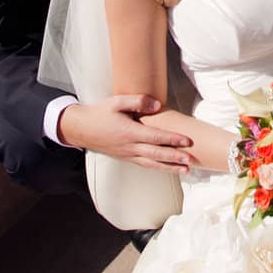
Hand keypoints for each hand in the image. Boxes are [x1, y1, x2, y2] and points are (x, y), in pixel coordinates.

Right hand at [57, 94, 192, 173]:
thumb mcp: (116, 102)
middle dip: (175, 158)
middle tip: (191, 161)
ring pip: (152, 163)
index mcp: (129, 132)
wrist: (81, 129)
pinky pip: (145, 164)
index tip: (187, 141)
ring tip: (186, 171)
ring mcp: (127, 154)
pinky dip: (158, 168)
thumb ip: (137, 101)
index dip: (172, 139)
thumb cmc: (100, 113)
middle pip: (156, 154)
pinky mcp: (126, 158)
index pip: (155, 137)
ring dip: (170, 167)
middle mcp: (130, 146)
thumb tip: (157, 105)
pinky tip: (169, 169)